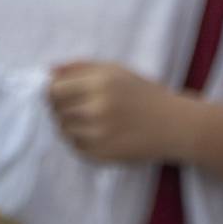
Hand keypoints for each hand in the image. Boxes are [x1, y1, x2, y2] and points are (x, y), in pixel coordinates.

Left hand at [47, 61, 184, 163]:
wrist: (173, 125)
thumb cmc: (144, 94)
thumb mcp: (116, 70)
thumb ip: (81, 67)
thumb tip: (49, 71)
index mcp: (99, 83)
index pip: (54, 89)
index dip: (53, 91)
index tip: (62, 93)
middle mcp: (97, 109)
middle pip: (56, 111)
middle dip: (62, 109)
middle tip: (80, 108)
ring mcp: (99, 135)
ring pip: (64, 131)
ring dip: (72, 126)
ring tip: (93, 121)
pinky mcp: (102, 155)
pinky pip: (76, 148)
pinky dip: (82, 142)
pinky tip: (100, 135)